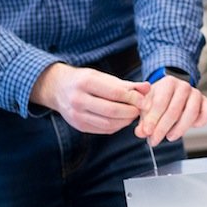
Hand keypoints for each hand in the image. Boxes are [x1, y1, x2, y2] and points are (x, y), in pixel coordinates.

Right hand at [30, 63, 145, 134]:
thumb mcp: (103, 77)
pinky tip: (122, 120)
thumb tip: (148, 87)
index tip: (145, 100)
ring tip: (132, 114)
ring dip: (125, 121)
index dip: (134, 98)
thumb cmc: (85, 80)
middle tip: (140, 109)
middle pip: (112, 110)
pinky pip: (103, 130)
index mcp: (85, 82)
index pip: (116, 93)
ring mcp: (77, 115)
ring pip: (109, 123)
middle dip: (131, 111)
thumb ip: (126, 84)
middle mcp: (78, 99)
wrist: (58, 88)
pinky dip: (117, 126)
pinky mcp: (79, 126)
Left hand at [136, 74, 206, 142]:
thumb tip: (141, 132)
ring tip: (169, 136)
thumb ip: (143, 119)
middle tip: (154, 140)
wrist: (171, 93)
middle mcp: (184, 86)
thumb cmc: (158, 100)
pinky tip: (190, 128)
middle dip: (163, 128)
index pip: (160, 102)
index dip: (153, 119)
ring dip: (180, 129)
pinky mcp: (206, 102)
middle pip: (175, 110)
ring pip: (192, 113)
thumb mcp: (146, 106)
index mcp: (168, 82)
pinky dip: (201, 122)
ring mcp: (196, 94)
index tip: (147, 132)